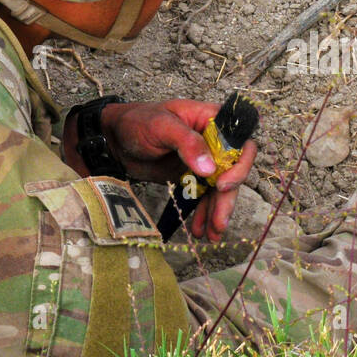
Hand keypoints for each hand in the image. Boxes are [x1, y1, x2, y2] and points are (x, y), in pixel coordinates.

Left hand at [63, 99, 255, 241]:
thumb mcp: (162, 126)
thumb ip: (187, 143)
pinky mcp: (192, 177)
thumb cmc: (138, 121)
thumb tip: (210, 170)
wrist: (115, 138)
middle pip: (233, 171)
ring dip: (217, 212)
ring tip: (211, 235)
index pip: (240, 143)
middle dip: (227, 199)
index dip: (239, 165)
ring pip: (220, 189)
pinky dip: (203, 214)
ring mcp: (204, 160)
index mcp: (212, 120)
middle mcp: (214, 141)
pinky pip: (204, 197)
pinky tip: (200, 230)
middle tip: (219, 221)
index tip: (222, 185)